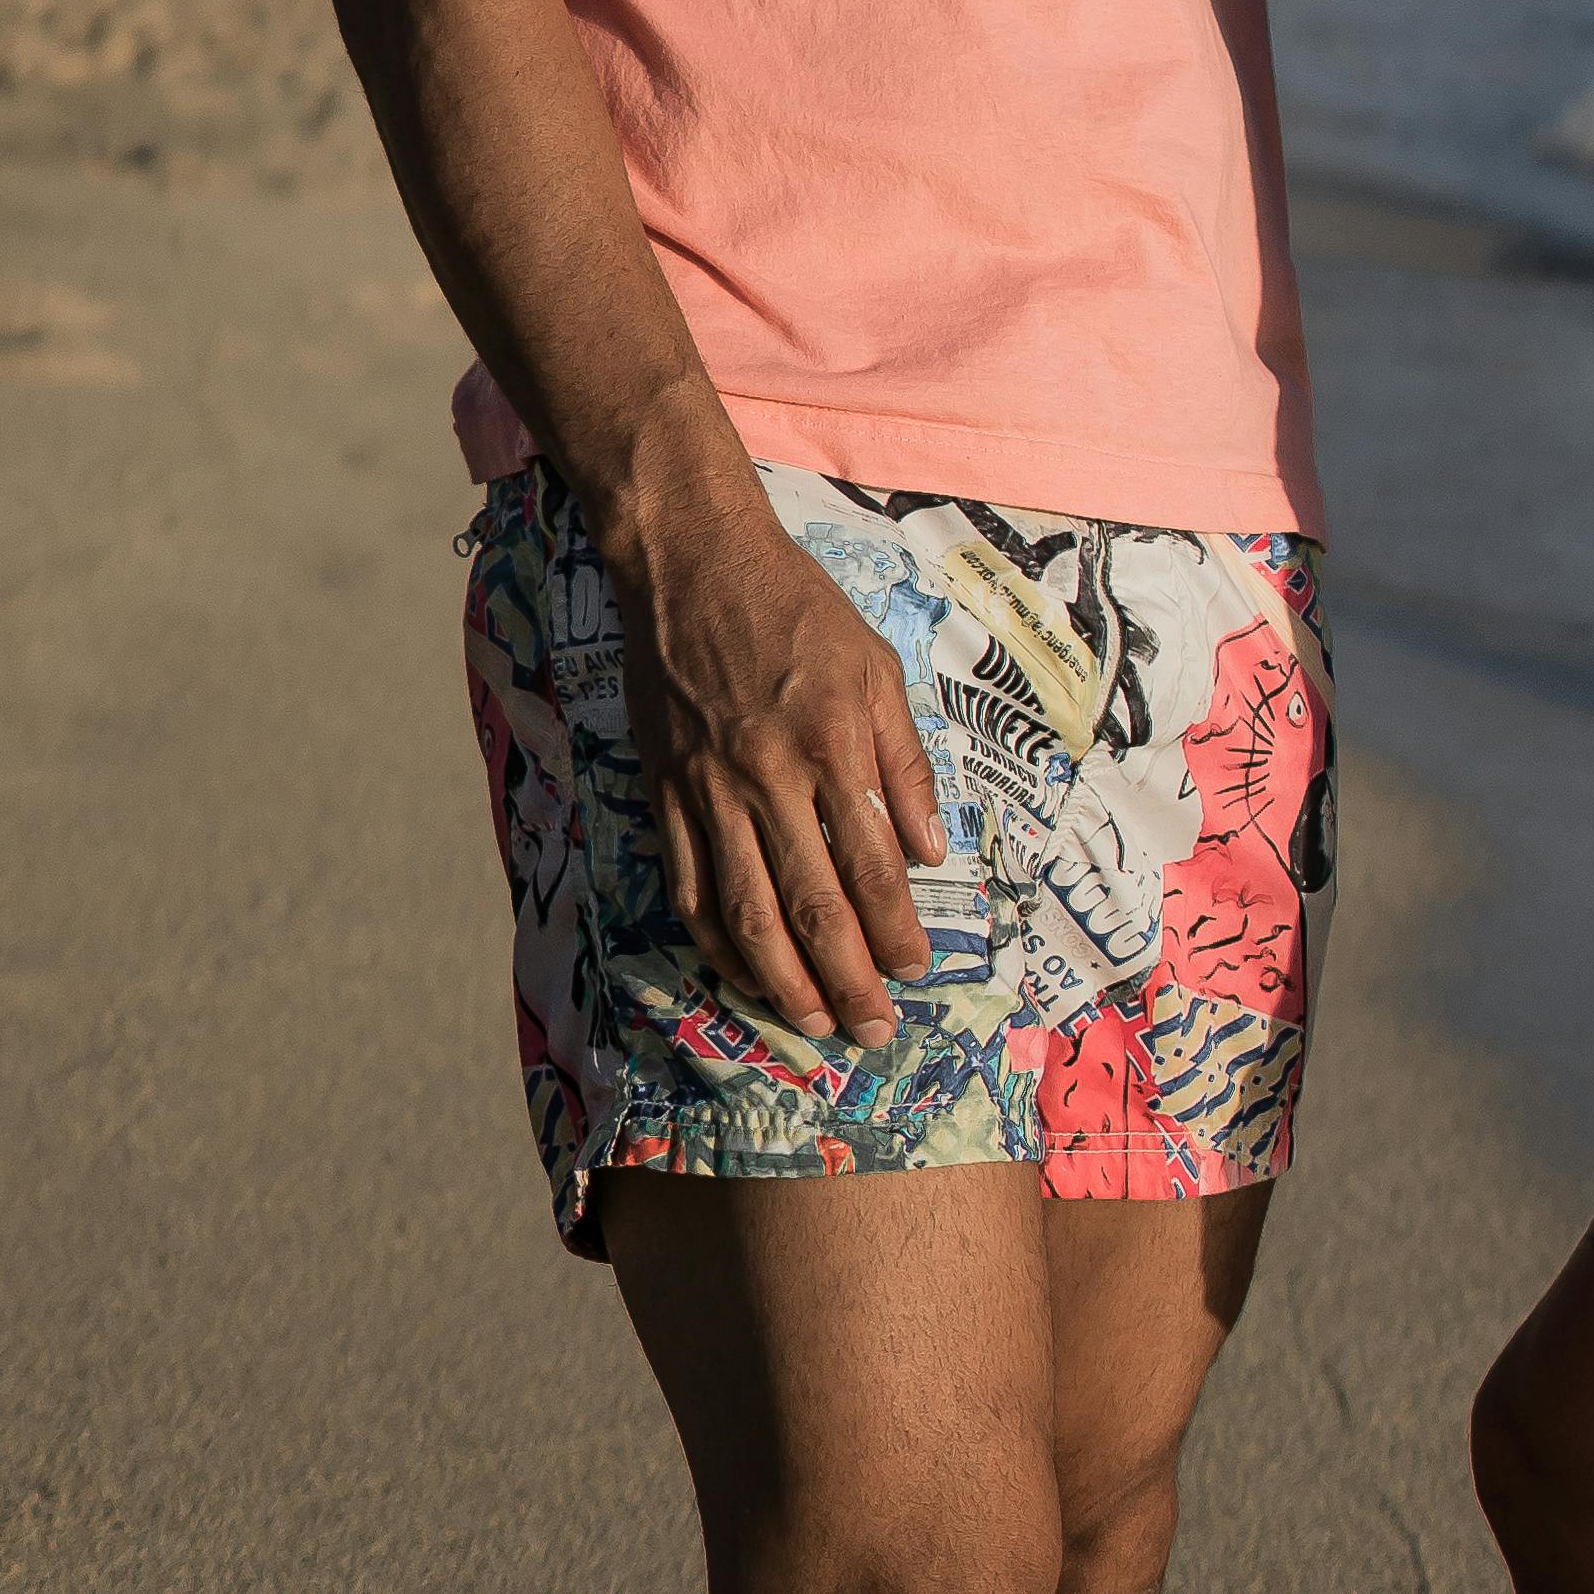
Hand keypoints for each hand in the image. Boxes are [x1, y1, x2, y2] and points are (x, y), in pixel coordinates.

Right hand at [616, 467, 952, 1047]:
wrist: (690, 563)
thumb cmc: (796, 609)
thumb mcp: (875, 665)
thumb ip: (904, 762)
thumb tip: (929, 850)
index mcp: (832, 744)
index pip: (871, 864)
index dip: (897, 929)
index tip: (917, 970)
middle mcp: (769, 776)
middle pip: (812, 904)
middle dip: (848, 978)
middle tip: (872, 1030)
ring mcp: (709, 789)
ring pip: (745, 910)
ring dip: (782, 980)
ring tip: (812, 1022)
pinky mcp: (664, 791)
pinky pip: (689, 885)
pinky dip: (714, 940)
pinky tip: (741, 973)